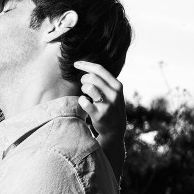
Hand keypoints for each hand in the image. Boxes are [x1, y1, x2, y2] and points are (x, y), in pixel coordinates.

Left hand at [73, 61, 125, 179]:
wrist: (115, 130)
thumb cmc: (111, 107)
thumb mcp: (114, 92)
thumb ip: (104, 80)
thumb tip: (86, 66)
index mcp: (118, 86)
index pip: (99, 69)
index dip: (85, 65)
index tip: (75, 64)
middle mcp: (114, 94)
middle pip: (92, 77)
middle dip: (83, 79)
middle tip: (83, 85)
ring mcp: (107, 105)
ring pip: (88, 87)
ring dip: (83, 89)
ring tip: (85, 93)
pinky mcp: (99, 115)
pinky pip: (84, 102)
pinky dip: (81, 101)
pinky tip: (85, 103)